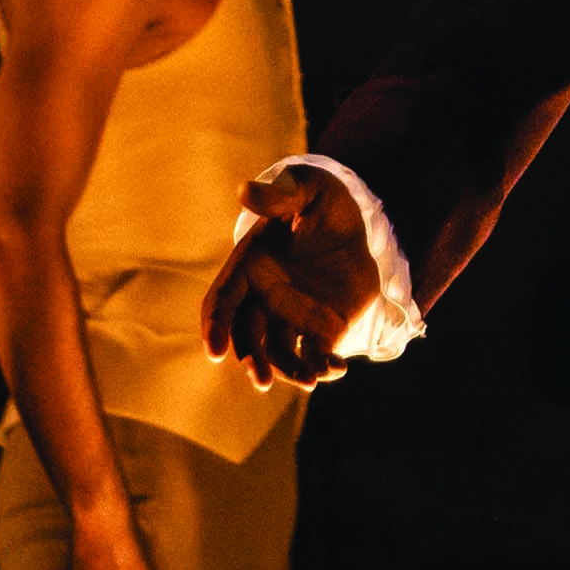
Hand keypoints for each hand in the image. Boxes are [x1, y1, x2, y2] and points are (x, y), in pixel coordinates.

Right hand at [204, 164, 381, 385]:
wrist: (354, 222)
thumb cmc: (320, 200)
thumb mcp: (305, 189)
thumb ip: (278, 196)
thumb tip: (244, 191)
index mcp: (248, 266)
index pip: (221, 301)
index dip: (214, 326)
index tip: (215, 351)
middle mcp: (262, 298)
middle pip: (246, 337)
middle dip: (250, 360)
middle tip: (260, 380)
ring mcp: (289, 317)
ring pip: (278, 353)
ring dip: (287, 371)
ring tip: (309, 380)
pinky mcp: (319, 330)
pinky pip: (314, 355)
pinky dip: (322, 367)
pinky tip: (335, 368)